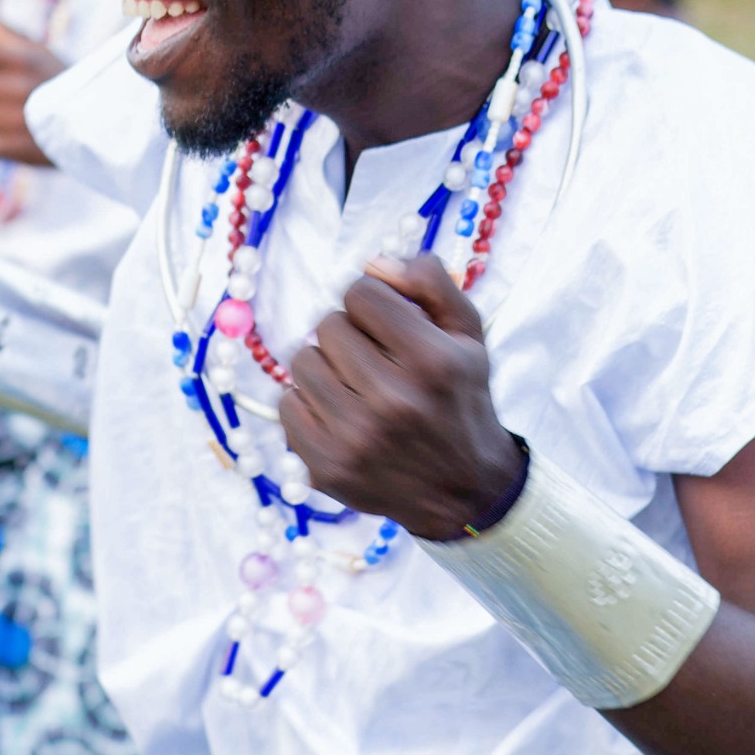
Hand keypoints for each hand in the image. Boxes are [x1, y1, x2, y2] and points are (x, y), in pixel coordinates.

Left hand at [278, 254, 526, 541]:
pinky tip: (340, 413)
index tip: (385, 322)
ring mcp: (354, 438)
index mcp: (430, 362)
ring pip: (302, 362)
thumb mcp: (468, 336)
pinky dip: (308, 403)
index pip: (360, 293)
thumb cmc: (461, 400)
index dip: (371, 302)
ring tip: (356, 385)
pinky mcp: (326, 466)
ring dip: (326, 366)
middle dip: (350, 333)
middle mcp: (392, 401)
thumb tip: (373, 263)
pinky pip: (287, 404)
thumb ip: (431, 284)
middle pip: (328, 325)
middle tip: (373, 358)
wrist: (463, 490)